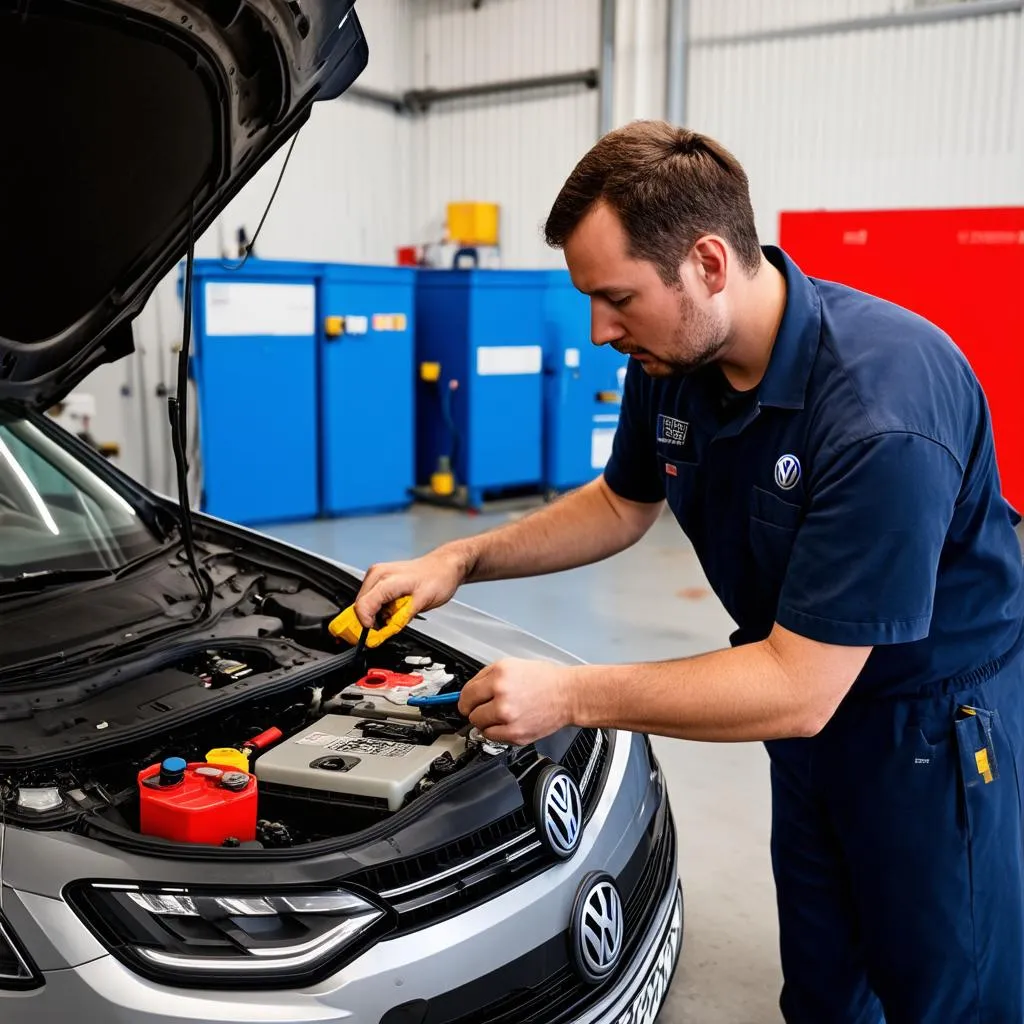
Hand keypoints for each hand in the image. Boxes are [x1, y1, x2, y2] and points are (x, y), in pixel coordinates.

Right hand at [353, 547, 469, 629]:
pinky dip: (379, 609)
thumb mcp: (423, 601)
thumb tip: (387, 630)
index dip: (366, 624)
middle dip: (371, 621)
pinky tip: (394, 609)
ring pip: (364, 603)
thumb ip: (403, 617)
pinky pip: (371, 599)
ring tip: (396, 615)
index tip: (375, 635)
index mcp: (386, 579)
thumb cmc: (438, 578)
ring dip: (376, 615)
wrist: (444, 566)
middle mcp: (377, 574)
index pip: (363, 605)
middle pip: (360, 606)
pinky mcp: (379, 579)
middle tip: (389, 628)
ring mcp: (376, 575)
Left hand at [458, 658, 578, 745]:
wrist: (568, 696)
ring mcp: (509, 719)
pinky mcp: (516, 735)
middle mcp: (502, 698)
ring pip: (479, 726)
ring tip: (500, 713)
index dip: (464, 699)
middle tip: (487, 706)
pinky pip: (492, 737)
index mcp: (499, 678)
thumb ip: (485, 677)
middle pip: (470, 712)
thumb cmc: (544, 680)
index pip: (466, 694)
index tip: (466, 703)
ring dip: (485, 721)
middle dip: (476, 709)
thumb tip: (468, 692)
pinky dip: (496, 731)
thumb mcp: (511, 665)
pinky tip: (507, 722)